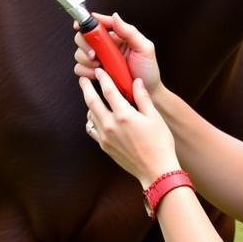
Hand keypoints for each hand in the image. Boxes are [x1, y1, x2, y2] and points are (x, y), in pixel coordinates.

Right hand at [73, 12, 161, 96]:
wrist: (148, 93)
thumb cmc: (148, 70)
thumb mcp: (144, 48)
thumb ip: (129, 31)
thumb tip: (115, 16)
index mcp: (116, 36)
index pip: (97, 24)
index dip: (86, 22)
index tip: (79, 26)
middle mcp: (105, 46)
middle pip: (83, 37)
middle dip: (85, 45)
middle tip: (95, 54)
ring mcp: (98, 60)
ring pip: (79, 54)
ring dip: (86, 60)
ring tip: (100, 67)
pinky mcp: (94, 73)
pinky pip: (79, 69)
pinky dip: (85, 71)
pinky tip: (96, 75)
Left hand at [79, 69, 178, 185]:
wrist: (155, 171)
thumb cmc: (159, 143)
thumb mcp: (154, 117)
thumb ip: (143, 98)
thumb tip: (136, 82)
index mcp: (124, 115)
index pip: (108, 90)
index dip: (103, 78)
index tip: (99, 71)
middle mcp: (110, 125)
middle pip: (91, 101)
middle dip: (86, 88)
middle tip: (83, 79)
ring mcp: (105, 137)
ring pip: (90, 116)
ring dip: (89, 104)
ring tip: (91, 97)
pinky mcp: (105, 146)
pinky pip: (92, 130)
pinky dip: (92, 121)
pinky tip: (96, 118)